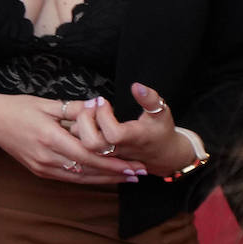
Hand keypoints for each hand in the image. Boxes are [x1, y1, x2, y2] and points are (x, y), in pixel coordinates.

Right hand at [0, 89, 143, 184]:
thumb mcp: (44, 103)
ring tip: (126, 177)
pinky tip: (102, 176)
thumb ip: (73, 108)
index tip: (132, 163)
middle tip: (139, 173)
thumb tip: (99, 104)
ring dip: (104, 179)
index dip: (112, 162)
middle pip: (88, 170)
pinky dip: (88, 178)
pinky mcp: (39, 171)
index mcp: (49, 137)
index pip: (88, 155)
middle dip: (115, 173)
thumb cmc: (17, 108)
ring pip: (80, 178)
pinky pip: (69, 177)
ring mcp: (42, 167)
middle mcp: (47, 157)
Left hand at [69, 83, 197, 177]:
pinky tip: (87, 119)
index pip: (113, 134)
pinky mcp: (101, 156)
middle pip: (92, 143)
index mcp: (134, 139)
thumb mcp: (161, 112)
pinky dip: (78, 131)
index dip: (104, 116)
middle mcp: (119, 151)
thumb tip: (136, 86)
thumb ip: (150, 99)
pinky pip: (82, 147)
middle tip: (91, 105)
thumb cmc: (161, 131)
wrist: (163, 156)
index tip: (104, 101)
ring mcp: (108, 156)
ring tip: (89, 111)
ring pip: (83, 146)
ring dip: (79, 124)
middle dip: (85, 120)